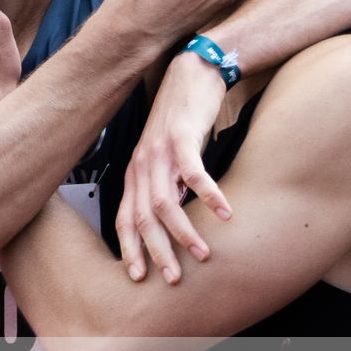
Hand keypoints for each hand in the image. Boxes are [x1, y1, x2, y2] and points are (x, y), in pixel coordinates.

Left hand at [119, 53, 232, 284]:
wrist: (191, 72)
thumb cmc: (182, 118)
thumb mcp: (167, 156)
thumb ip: (168, 185)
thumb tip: (177, 218)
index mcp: (135, 173)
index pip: (125, 219)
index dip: (130, 249)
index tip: (140, 277)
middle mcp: (142, 165)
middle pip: (143, 218)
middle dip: (157, 252)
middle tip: (173, 278)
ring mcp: (160, 151)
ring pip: (165, 202)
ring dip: (185, 232)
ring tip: (204, 253)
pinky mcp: (182, 137)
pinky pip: (194, 173)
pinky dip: (208, 195)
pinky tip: (225, 213)